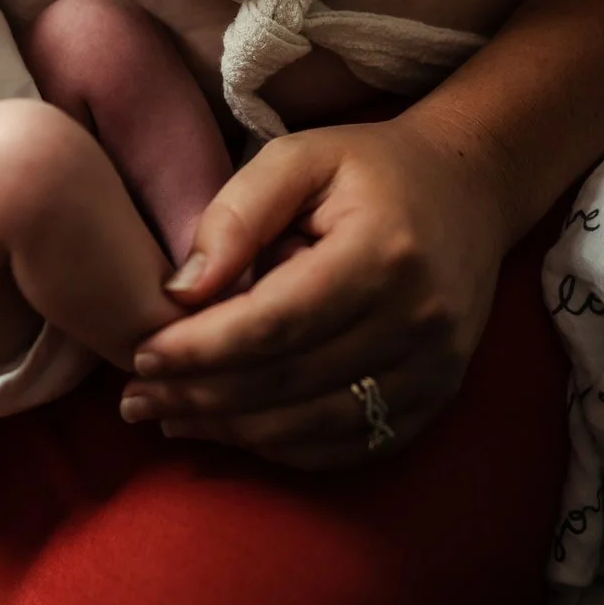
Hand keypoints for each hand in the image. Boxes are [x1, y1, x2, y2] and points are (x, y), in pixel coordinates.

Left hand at [117, 113, 519, 469]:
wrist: (469, 191)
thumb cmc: (368, 169)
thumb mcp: (299, 157)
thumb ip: (236, 214)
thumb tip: (180, 289)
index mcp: (381, 253)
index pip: (276, 323)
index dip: (202, 349)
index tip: (141, 355)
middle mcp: (417, 320)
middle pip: (289, 382)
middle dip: (201, 396)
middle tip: (134, 399)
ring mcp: (435, 368)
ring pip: (315, 426)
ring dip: (233, 431)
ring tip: (168, 417)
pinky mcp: (437, 397)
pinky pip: (351, 445)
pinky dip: (284, 447)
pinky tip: (232, 430)